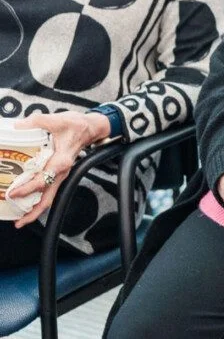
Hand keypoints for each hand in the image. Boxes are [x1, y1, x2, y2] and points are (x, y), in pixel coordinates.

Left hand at [8, 111, 108, 227]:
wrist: (92, 127)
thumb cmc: (78, 125)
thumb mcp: (58, 120)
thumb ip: (36, 121)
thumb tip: (17, 125)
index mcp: (62, 161)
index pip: (43, 180)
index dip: (27, 189)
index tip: (13, 193)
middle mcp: (62, 171)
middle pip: (48, 198)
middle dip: (34, 213)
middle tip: (18, 222)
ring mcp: (62, 174)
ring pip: (49, 197)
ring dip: (36, 210)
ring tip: (21, 219)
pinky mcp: (60, 173)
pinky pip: (49, 190)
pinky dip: (39, 199)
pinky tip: (28, 202)